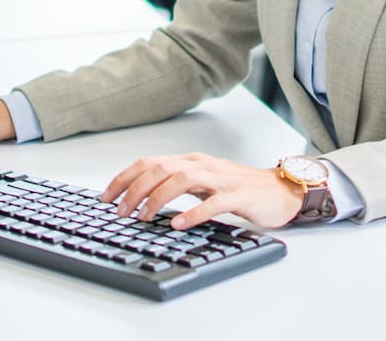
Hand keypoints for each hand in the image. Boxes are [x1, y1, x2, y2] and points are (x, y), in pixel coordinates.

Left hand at [99, 153, 303, 230]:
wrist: (280, 190)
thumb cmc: (239, 189)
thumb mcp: (203, 183)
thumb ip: (177, 185)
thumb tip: (142, 198)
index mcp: (191, 161)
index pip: (149, 162)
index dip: (124, 178)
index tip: (105, 197)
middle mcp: (202, 165)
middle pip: (160, 169)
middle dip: (134, 189)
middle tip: (120, 212)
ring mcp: (220, 179)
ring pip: (181, 180)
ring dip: (157, 198)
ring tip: (143, 217)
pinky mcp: (238, 195)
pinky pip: (213, 202)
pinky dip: (193, 212)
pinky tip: (178, 224)